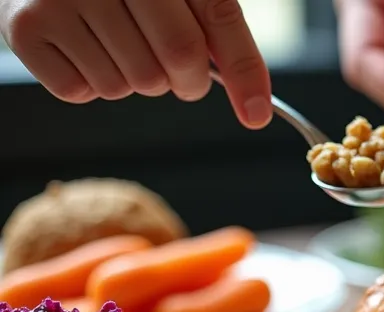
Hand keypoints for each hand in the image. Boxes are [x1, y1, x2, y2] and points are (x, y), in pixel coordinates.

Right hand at [0, 0, 271, 127]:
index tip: (257, 115)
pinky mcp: (24, 27)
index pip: (218, 20)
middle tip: (172, 68)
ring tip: (113, 42)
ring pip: (129, 85)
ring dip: (133, 81)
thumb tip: (254, 103)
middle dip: (186, 80)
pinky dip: (90, 85)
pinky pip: (80, 92)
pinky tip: (82, 48)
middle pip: (177, 61)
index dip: (243, 74)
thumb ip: (215, 30)